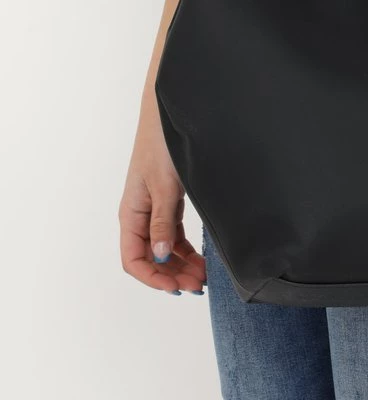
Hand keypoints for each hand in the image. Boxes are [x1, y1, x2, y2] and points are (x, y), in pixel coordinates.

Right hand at [118, 90, 205, 294]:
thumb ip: (161, 221)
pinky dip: (186, 248)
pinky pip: (174, 233)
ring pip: (164, 247)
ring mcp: (155, 207)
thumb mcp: (164, 184)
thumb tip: (159, 256)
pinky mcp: (170, 200)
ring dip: (181, 264)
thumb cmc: (163, 144)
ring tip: (203, 276)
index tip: (176, 287)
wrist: (174, 113)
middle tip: (198, 285)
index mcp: (132, 212)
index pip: (133, 259)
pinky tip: (201, 257)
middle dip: (172, 274)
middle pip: (151, 257)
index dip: (152, 277)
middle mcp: (141, 213)